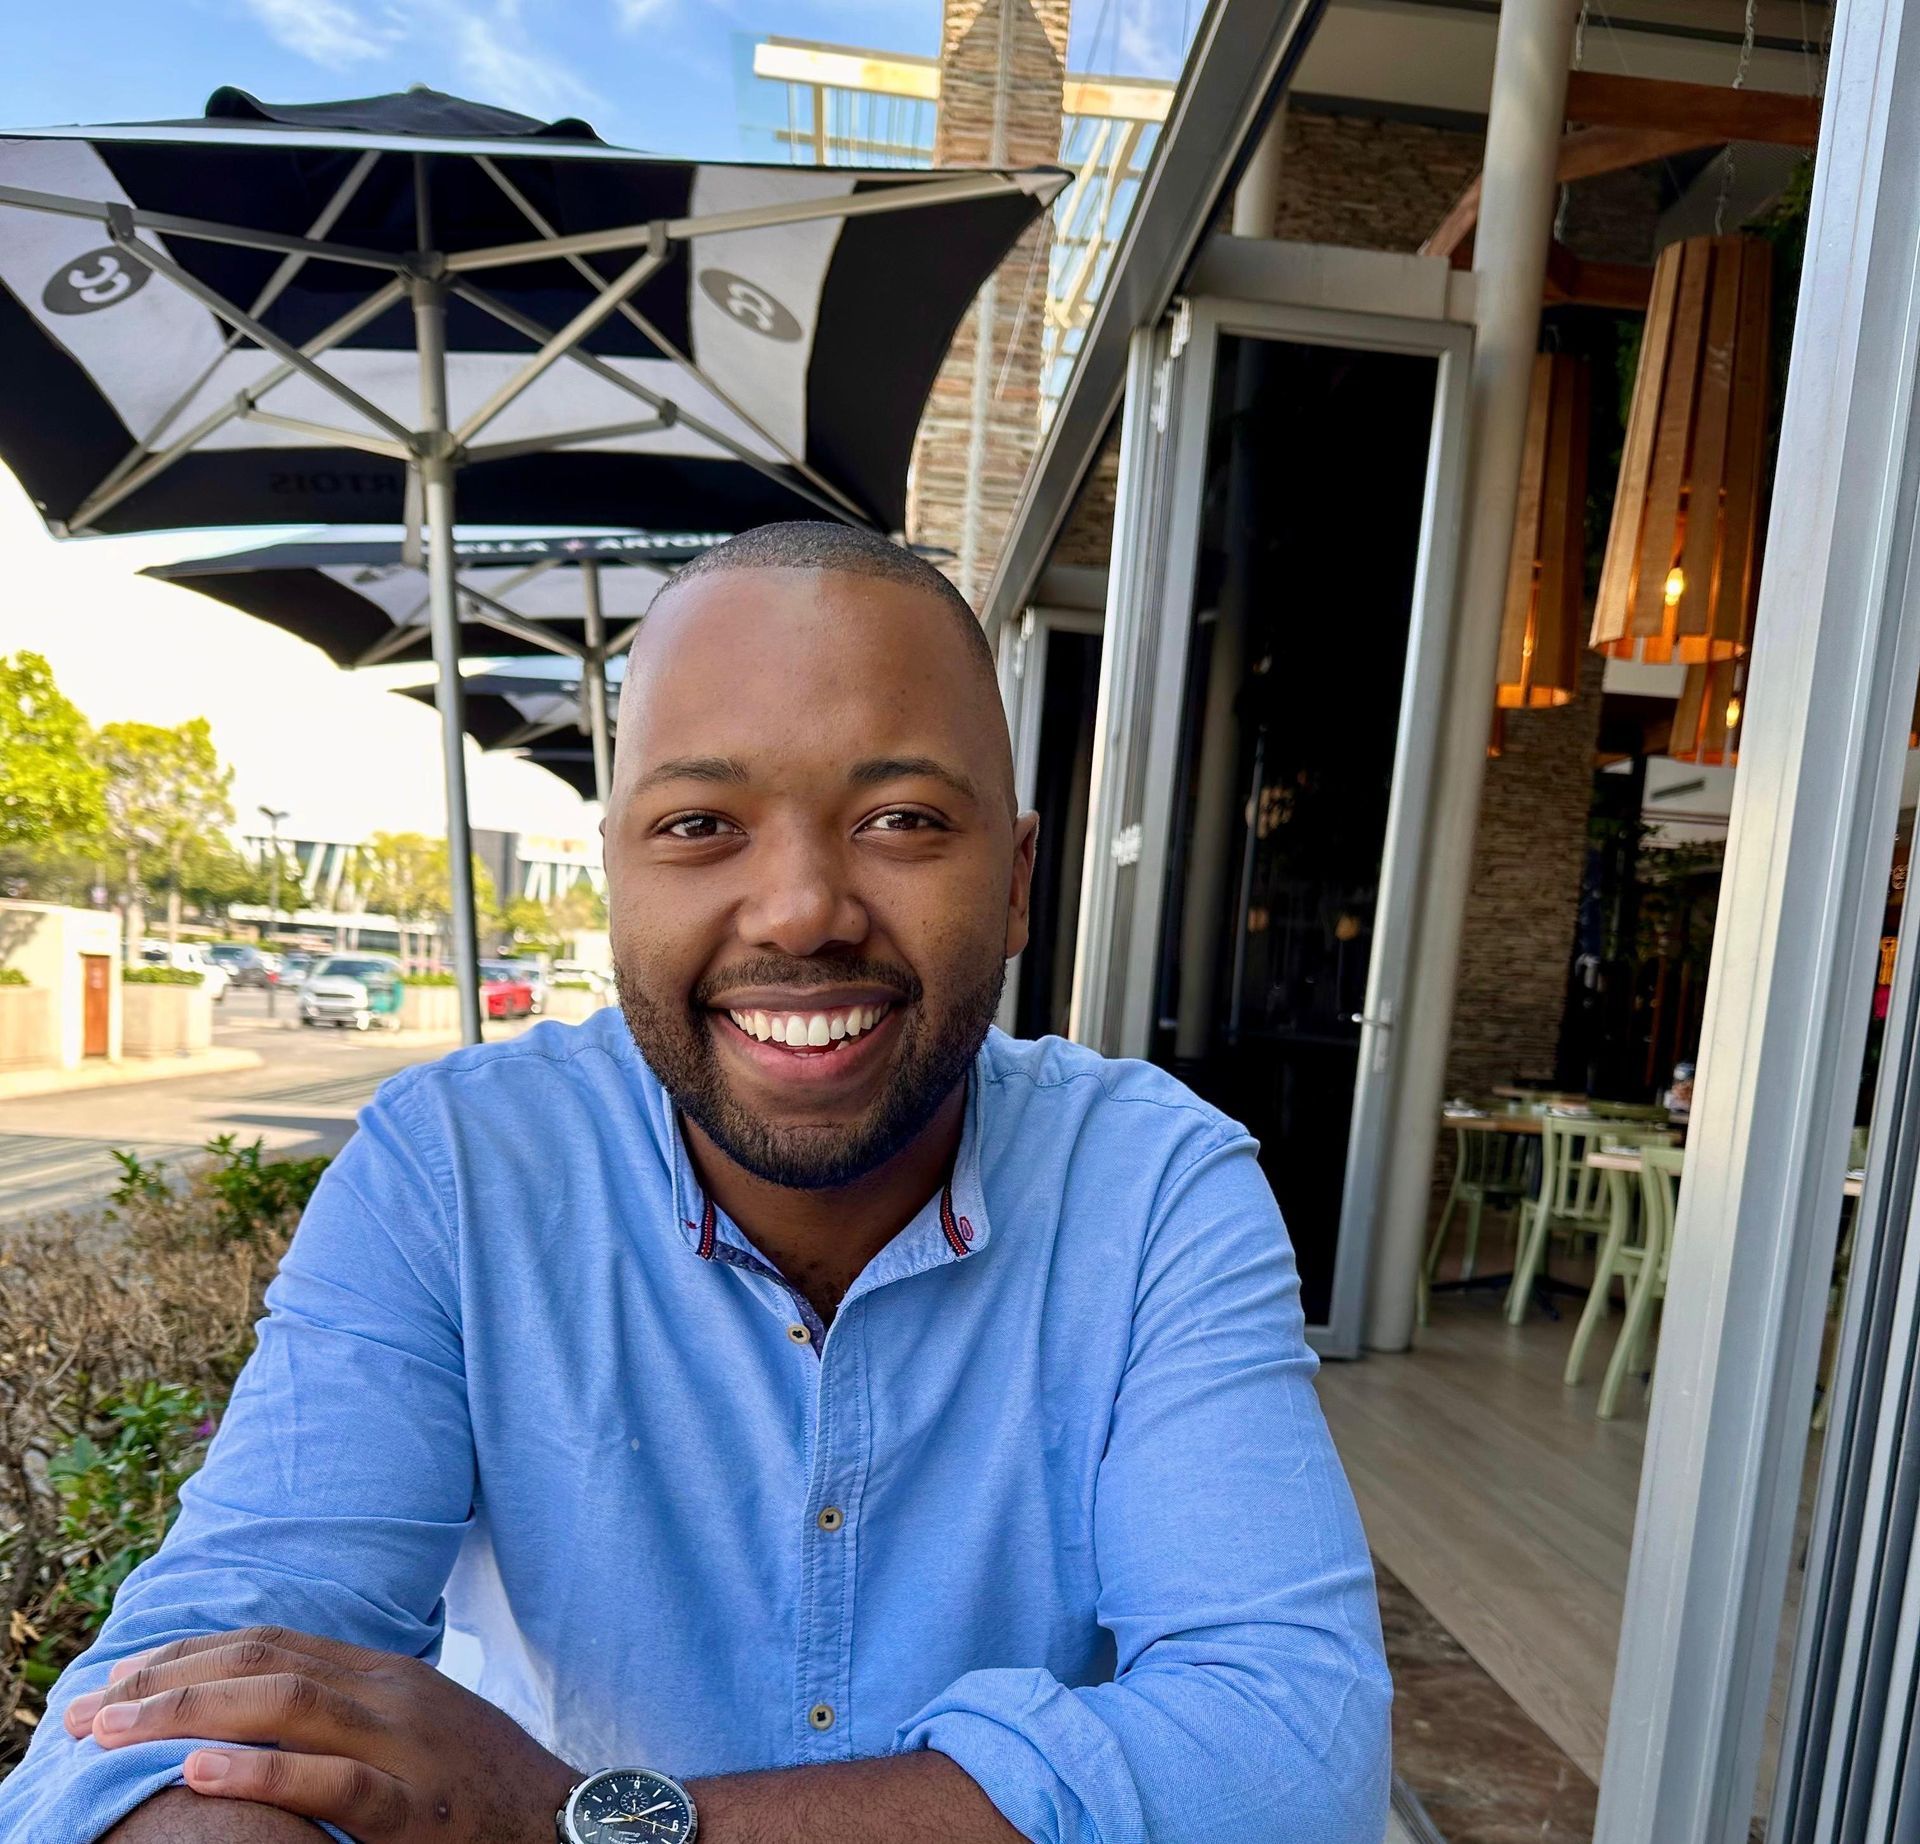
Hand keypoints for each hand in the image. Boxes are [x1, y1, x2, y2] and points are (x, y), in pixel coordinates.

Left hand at [63, 1624, 579, 1842]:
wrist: (563, 1817)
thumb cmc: (478, 1779)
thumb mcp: (412, 1721)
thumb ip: (347, 1706)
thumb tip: (257, 1701)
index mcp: (382, 1671)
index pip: (267, 1639)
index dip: (185, 1653)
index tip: (115, 1678)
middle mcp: (387, 1693)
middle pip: (265, 1661)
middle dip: (167, 1681)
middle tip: (85, 1710)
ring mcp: (403, 1745)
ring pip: (290, 1705)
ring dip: (192, 1712)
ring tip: (116, 1732)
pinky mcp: (413, 1810)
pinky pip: (332, 1786)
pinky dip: (264, 1773)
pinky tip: (202, 1772)